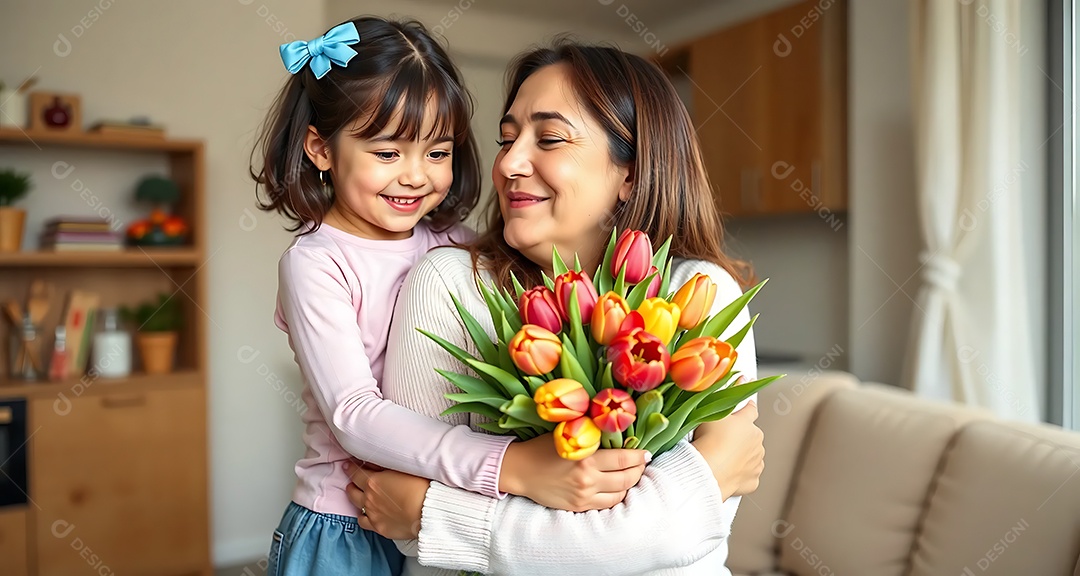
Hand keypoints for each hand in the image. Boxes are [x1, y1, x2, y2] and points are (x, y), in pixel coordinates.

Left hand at [344, 462, 427, 539]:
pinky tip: (366, 514)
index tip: (348, 465)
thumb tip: (374, 463)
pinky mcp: (379, 527)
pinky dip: (362, 516)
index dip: (350, 467)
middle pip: (352, 489)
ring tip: (358, 495)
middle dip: (352, 483)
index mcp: (374, 481)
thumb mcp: (403, 469)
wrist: (427, 512)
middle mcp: (369, 498)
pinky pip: (363, 522)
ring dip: (355, 498)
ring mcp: (372, 514)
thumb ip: (385, 466)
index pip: (355, 472)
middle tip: (353, 480)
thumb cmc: (420, 488)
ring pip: (355, 505)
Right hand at [498, 433, 648, 511]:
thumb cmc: (542, 448)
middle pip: (627, 478)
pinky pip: (606, 504)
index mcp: (586, 458)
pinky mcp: (578, 507)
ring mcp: (583, 496)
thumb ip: (591, 436)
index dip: (639, 457)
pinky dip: (615, 496)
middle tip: (642, 463)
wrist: (521, 470)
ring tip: (630, 475)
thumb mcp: (567, 435)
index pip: (624, 460)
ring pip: (619, 494)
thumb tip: (617, 431)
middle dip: (639, 470)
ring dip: (629, 485)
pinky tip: (616, 488)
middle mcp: (587, 479)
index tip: (646, 453)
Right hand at [692, 400, 764, 499]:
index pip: (751, 410)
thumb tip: (741, 378)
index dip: (747, 406)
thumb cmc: (709, 440)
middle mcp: (757, 442)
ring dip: (741, 455)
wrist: (707, 470)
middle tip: (720, 439)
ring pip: (751, 455)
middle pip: (750, 435)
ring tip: (722, 456)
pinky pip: (748, 475)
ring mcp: (756, 462)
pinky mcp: (752, 480)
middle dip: (740, 436)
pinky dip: (740, 473)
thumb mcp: (714, 410)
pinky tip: (727, 471)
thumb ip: (727, 394)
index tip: (747, 404)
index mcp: (748, 424)